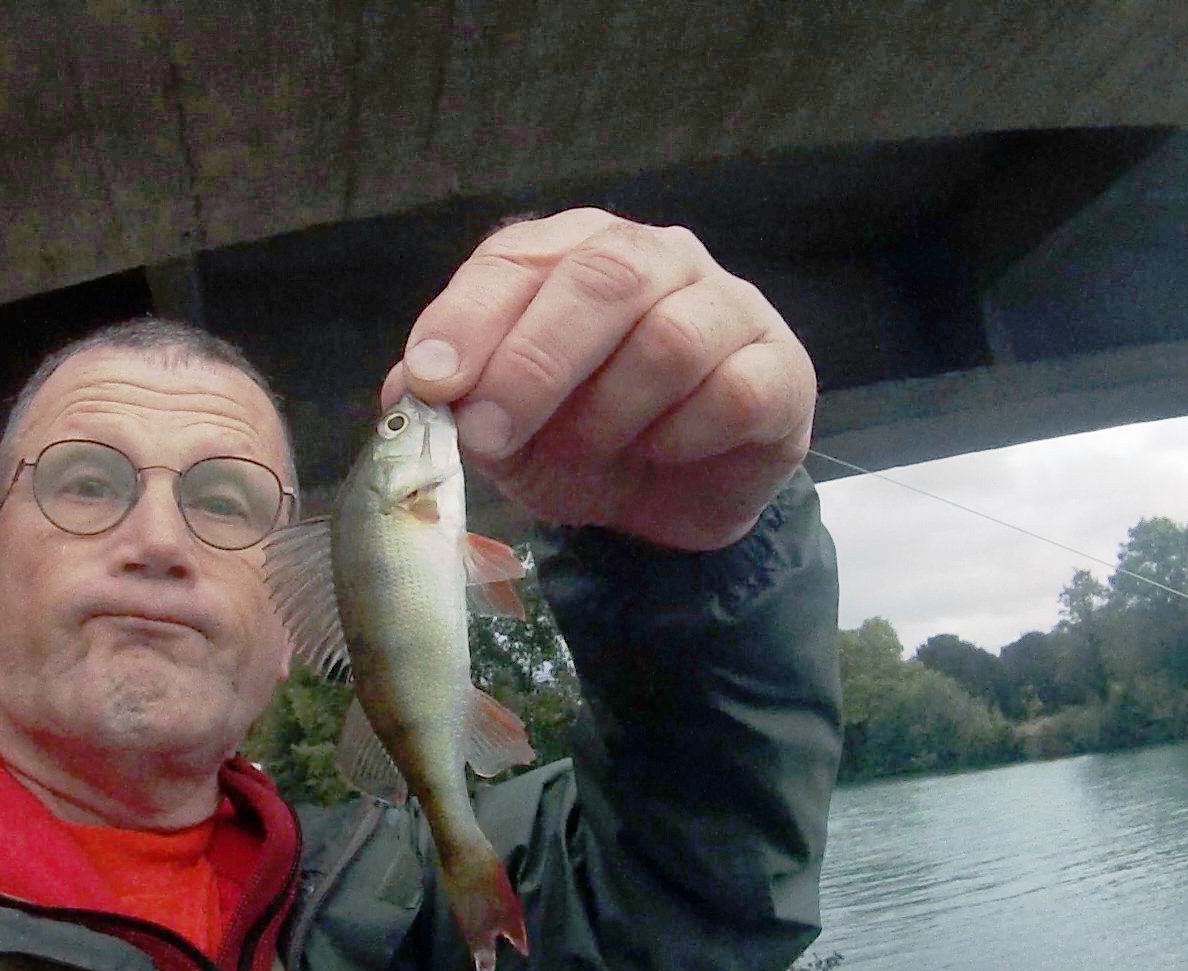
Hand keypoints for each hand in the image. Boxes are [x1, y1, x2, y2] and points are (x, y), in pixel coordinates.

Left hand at [381, 208, 814, 550]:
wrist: (672, 500)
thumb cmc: (583, 440)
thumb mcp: (503, 430)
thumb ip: (455, 402)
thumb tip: (408, 389)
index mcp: (572, 253)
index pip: (516, 259)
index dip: (467, 319)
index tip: (433, 383)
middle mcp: (654, 259)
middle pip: (601, 278)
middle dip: (533, 364)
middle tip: (492, 435)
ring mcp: (726, 305)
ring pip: (669, 339)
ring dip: (609, 413)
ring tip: (585, 454)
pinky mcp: (779, 368)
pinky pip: (732, 393)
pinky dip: (680, 436)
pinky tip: (659, 455)